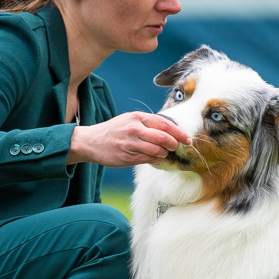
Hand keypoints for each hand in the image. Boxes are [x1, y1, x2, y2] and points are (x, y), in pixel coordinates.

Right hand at [67, 112, 191, 166]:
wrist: (90, 141)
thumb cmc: (114, 131)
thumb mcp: (130, 120)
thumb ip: (148, 124)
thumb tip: (170, 131)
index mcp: (137, 118)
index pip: (165, 124)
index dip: (179, 133)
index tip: (188, 139)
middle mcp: (135, 129)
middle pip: (164, 137)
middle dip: (174, 144)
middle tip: (177, 148)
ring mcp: (131, 144)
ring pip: (157, 150)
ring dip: (164, 154)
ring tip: (163, 154)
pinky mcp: (127, 157)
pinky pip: (148, 160)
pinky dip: (156, 161)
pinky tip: (155, 159)